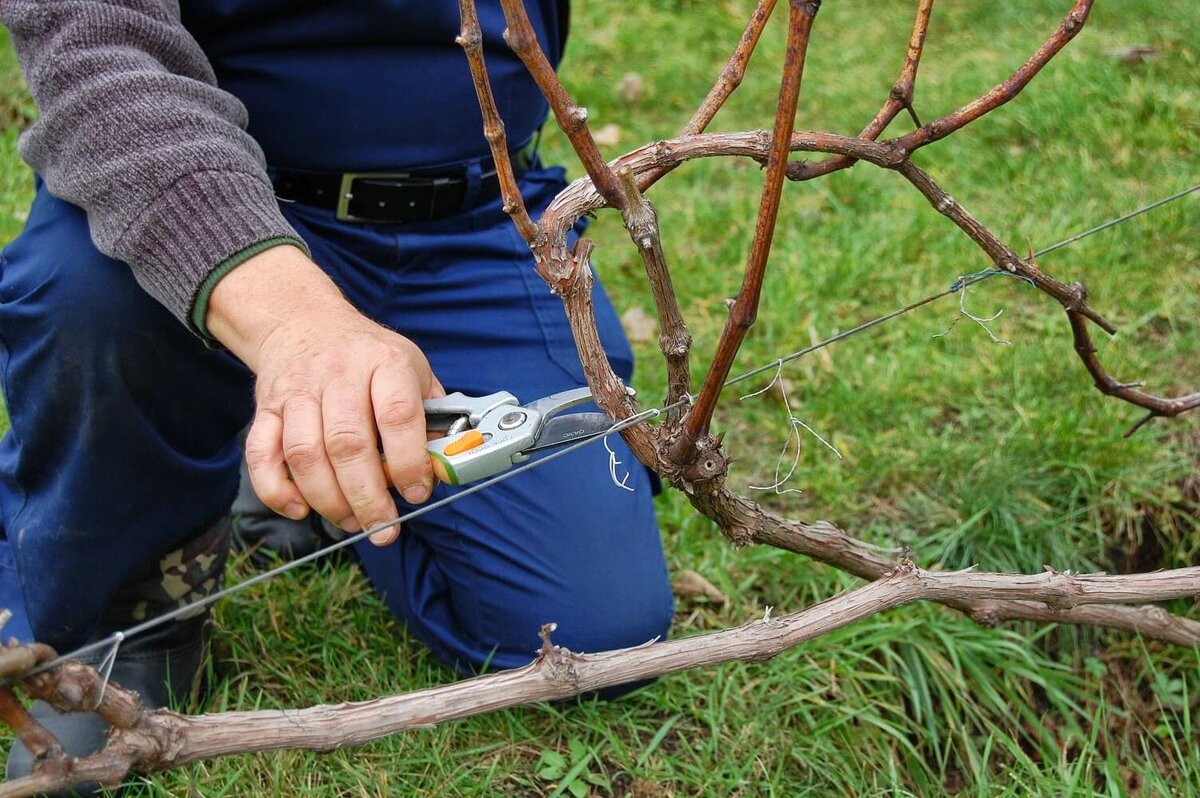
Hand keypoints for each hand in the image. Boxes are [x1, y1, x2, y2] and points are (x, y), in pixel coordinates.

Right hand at [207, 245, 443, 544]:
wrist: (305, 322)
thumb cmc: (368, 355)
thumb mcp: (412, 368)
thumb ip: (432, 416)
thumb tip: (445, 468)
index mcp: (384, 362)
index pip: (397, 414)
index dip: (408, 460)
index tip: (417, 493)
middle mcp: (338, 374)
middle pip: (347, 444)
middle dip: (367, 496)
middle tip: (383, 528)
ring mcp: (298, 391)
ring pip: (304, 454)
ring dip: (328, 499)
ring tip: (351, 522)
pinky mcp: (266, 408)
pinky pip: (261, 454)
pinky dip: (276, 489)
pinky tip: (300, 509)